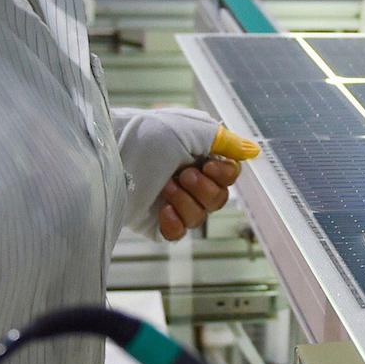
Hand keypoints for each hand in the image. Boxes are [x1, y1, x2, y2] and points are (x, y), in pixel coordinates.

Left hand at [115, 107, 239, 239]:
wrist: (112, 155)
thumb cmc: (145, 135)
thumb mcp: (190, 129)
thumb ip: (225, 141)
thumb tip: (253, 150)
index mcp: (198, 157)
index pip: (229, 176)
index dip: (224, 175)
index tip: (208, 165)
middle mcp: (187, 180)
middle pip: (219, 200)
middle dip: (205, 189)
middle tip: (184, 175)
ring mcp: (171, 202)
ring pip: (201, 217)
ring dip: (187, 202)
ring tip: (167, 187)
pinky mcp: (155, 222)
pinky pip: (179, 234)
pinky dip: (175, 223)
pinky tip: (164, 209)